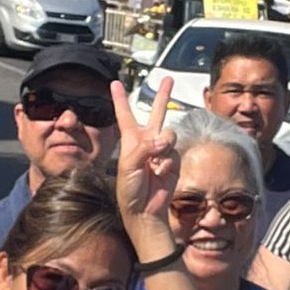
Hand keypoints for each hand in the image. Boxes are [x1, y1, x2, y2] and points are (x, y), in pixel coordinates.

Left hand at [111, 77, 178, 233]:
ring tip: (156, 160)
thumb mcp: (129, 166)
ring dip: (163, 145)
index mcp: (130, 140)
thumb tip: (163, 140)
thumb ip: (144, 148)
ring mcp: (161, 150)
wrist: (145, 210)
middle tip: (169, 79)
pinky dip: (168, 162)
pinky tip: (161, 173)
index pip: (124, 114)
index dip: (120, 99)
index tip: (115, 83)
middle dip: (162, 95)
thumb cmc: (129, 190)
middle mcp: (147, 141)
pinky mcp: (173, 160)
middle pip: (155, 112)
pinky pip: (174, 152)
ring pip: (169, 133)